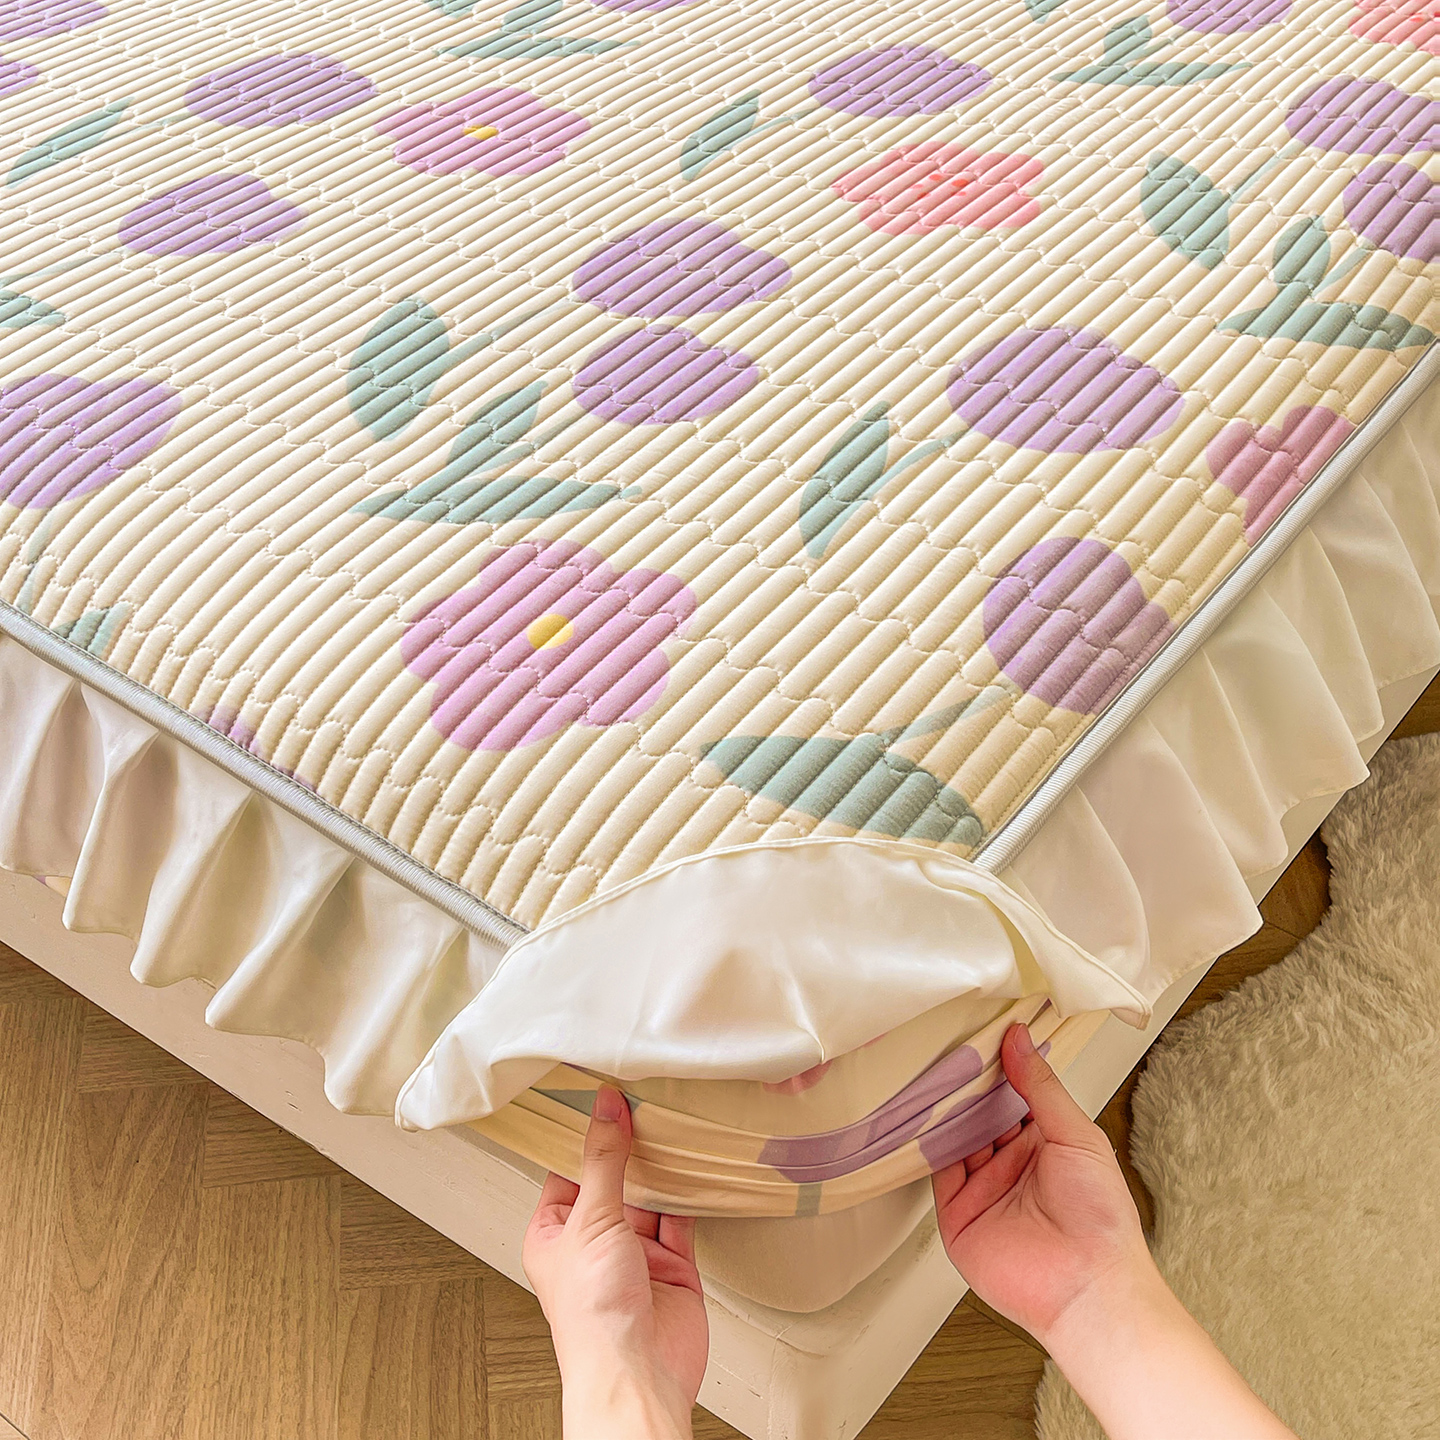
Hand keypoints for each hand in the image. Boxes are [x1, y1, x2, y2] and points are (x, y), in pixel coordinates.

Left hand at [523, 1086, 707, 1439]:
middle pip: (613, 1179)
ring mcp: (635, 1254)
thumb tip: (605, 1108)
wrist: (636, 1375)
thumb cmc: (591, 1319)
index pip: (566, 1170)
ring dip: (661, 1167)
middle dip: (628, 1146)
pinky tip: (696, 1163)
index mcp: (554, 1233)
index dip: (582, 1134)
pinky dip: (691, 1192)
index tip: (599, 1092)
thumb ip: (604, 1160)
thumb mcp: (590, 1220)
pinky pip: (682, 1217)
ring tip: (672, 1120)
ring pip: (650, 1195)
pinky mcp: (673, 1265)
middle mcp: (593, 1242)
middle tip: (643, 1096)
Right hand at [935, 1024, 1298, 1439]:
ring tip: (932, 1071)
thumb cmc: (1101, 1221)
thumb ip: (1041, 1088)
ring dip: (945, 1109)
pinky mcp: (958, 1215)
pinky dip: (928, 1144)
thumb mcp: (1077, 1136)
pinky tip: (922, 1116)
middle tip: (951, 1046)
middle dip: (967, 1085)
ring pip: (955, 1137)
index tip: (985, 1033)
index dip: (1001, 1067)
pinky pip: (937, 1171)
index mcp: (1047, 1145)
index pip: (1016, 1095)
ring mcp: (984, 1190)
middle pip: (980, 1114)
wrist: (1087, 1287)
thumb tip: (1020, 1042)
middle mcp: (1014, 1166)